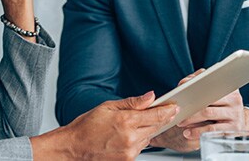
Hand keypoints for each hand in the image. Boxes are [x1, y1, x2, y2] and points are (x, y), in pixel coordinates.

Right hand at [31, 91, 178, 159]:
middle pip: (155, 127)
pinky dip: (138, 141)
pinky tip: (128, 136)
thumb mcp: (108, 107)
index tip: (174, 106)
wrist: (73, 148)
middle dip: (161, 119)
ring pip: (148, 138)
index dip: (167, 110)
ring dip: (148, 130)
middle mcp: (130, 138)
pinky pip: (140, 148)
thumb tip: (150, 96)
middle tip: (166, 111)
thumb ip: (132, 102)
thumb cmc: (86, 127)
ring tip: (135, 124)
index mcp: (126, 121)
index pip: (156, 115)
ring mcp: (130, 152)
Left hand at [151, 70, 248, 150]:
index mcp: (228, 86)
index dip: (194, 87)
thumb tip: (185, 83)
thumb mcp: (213, 93)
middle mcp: (234, 98)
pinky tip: (188, 133)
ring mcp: (235, 114)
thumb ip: (199, 83)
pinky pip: (212, 129)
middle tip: (177, 110)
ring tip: (180, 122)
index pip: (209, 84)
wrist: (238, 121)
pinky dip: (197, 131)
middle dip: (190, 105)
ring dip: (191, 119)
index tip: (182, 92)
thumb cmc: (220, 105)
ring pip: (208, 113)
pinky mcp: (234, 128)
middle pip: (207, 99)